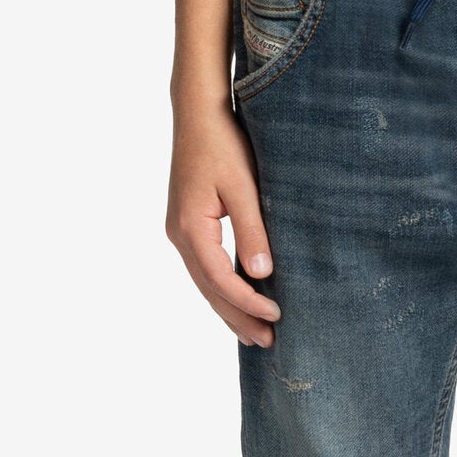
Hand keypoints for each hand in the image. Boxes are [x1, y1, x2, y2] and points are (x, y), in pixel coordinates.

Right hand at [166, 101, 281, 346]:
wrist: (198, 113)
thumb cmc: (223, 144)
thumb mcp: (243, 186)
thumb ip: (252, 230)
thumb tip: (262, 274)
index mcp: (191, 228)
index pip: (221, 279)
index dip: (249, 302)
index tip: (278, 316)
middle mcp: (179, 235)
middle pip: (209, 289)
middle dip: (238, 318)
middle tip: (268, 343)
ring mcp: (180, 231)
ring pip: (205, 282)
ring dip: (229, 308)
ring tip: (255, 334)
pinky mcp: (187, 225)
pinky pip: (204, 268)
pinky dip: (222, 289)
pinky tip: (238, 300)